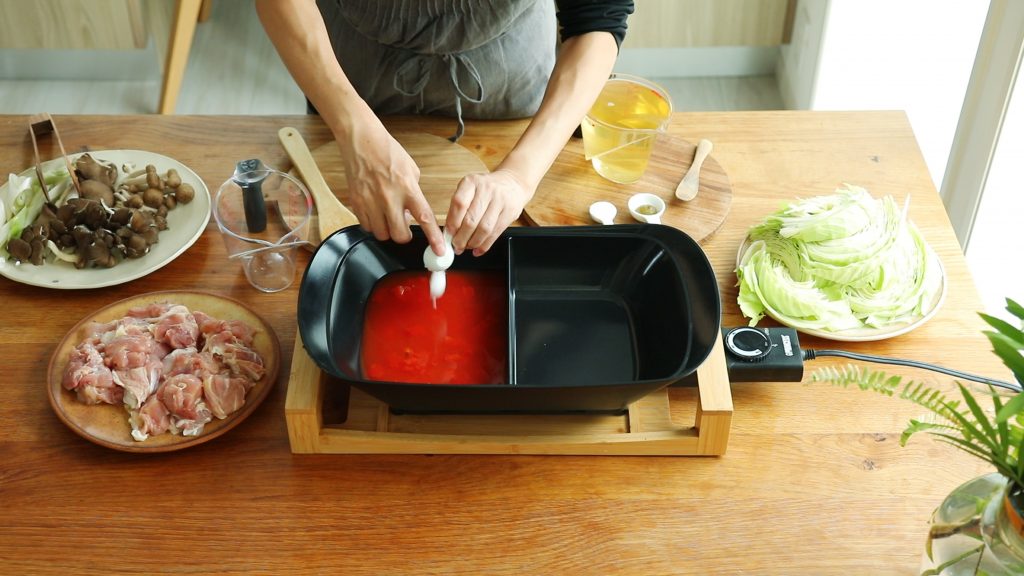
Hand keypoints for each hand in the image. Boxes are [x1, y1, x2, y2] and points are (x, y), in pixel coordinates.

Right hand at [338, 121, 444, 254]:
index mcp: (408, 188)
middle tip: (403, 227)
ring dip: (387, 230)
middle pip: (399, 235)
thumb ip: (414, 193)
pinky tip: (375, 211)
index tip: (439, 251)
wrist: (361, 141)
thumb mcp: (411, 170)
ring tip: (387, 216)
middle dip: (403, 235)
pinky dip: (372, 224)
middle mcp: (390, 197)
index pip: (424, 218)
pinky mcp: (356, 202)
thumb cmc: (388, 152)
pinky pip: (366, 226)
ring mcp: (371, 201)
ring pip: (382, 234)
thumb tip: (414, 212)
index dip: (433, 238)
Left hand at [447, 170, 532, 255]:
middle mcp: (486, 189)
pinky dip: (485, 245)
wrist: (512, 183)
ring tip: (467, 247)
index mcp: (471, 182)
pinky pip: (495, 233)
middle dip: (461, 238)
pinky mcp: (510, 212)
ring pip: (484, 229)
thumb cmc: (486, 189)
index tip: (449, 234)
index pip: (459, 204)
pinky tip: (478, 249)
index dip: (452, 223)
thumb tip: (449, 232)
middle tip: (456, 245)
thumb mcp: (470, 189)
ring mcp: (500, 200)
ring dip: (473, 243)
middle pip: (471, 219)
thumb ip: (459, 208)